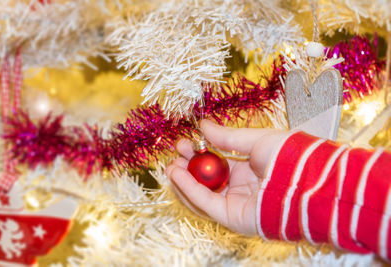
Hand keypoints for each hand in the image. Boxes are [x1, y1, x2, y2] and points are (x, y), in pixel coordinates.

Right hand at [166, 120, 288, 235]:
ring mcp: (235, 203)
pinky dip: (188, 188)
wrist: (307, 181)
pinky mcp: (232, 217)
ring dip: (183, 179)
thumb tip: (204, 125)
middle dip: (188, 165)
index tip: (186, 141)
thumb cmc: (289, 158)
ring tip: (170, 164)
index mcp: (247, 169)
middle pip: (205, 179)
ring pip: (201, 193)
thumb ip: (227, 137)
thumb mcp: (255, 139)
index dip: (199, 152)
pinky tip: (176, 173)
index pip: (215, 162)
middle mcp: (239, 187)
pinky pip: (205, 202)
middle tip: (176, 152)